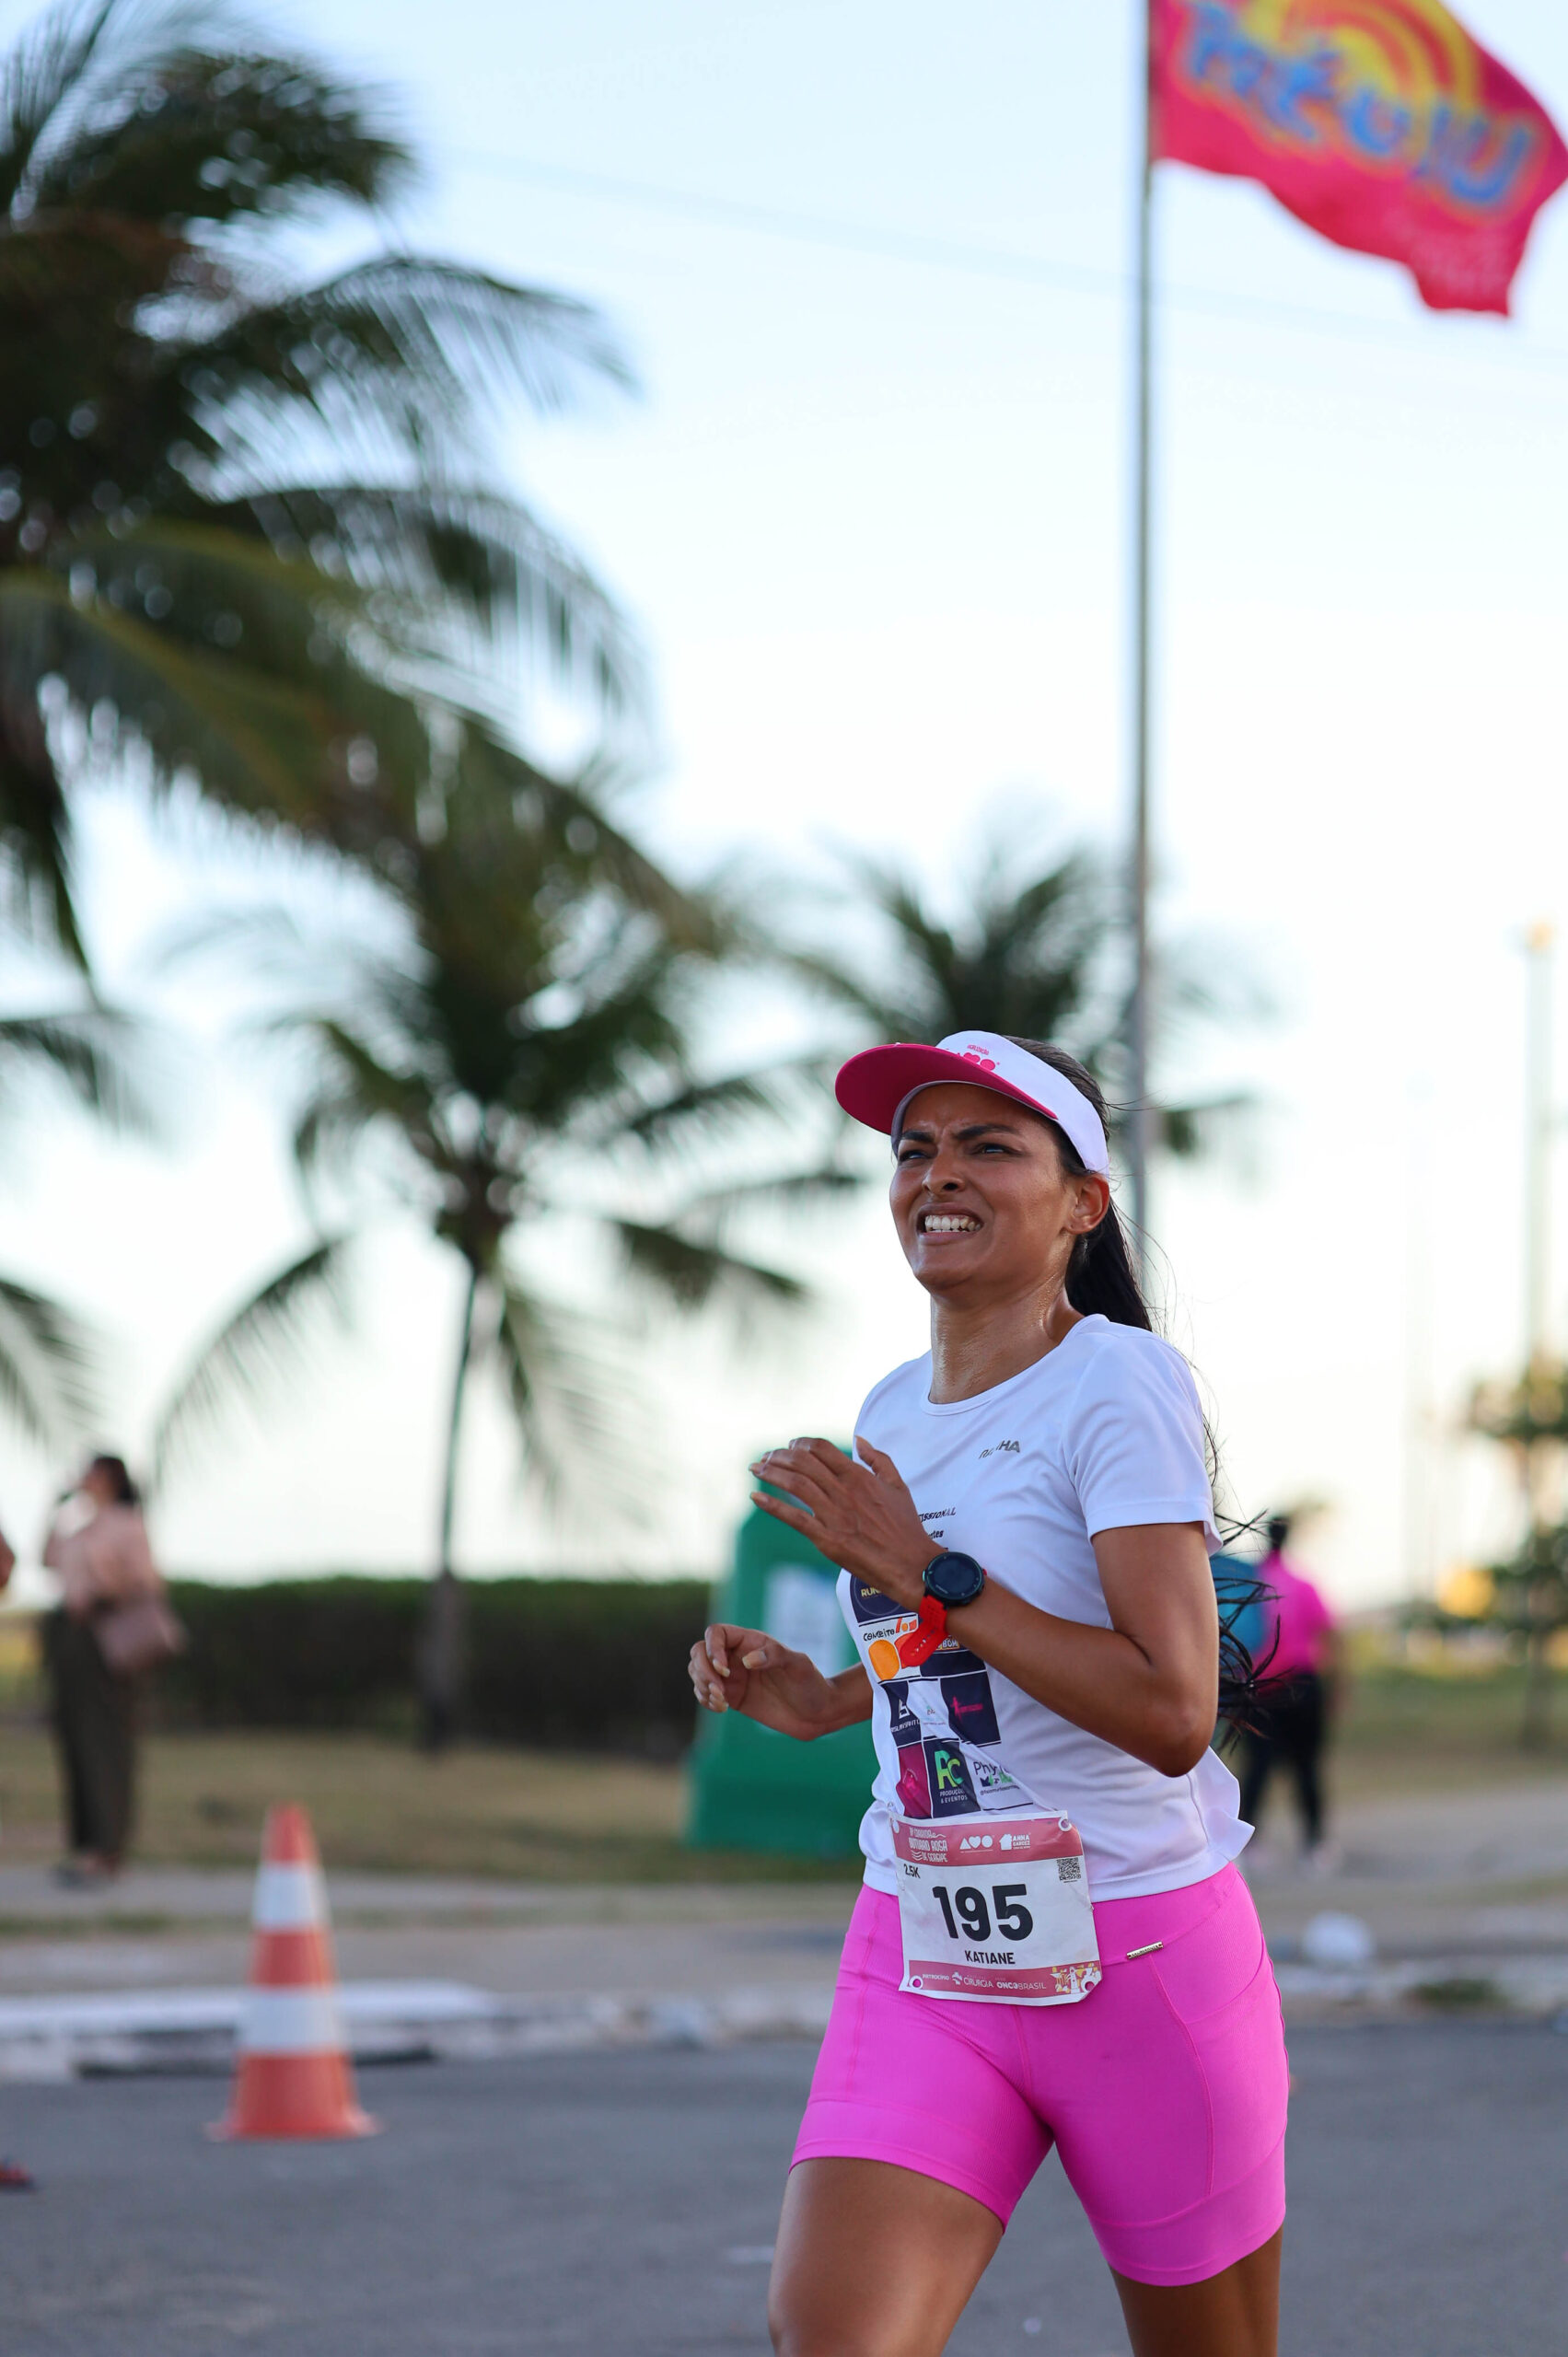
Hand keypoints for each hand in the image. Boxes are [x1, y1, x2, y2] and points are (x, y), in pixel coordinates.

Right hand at [688, 1623, 842, 1740]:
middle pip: (699, 1652)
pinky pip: (705, 1693)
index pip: (716, 1633)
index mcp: (750, 1641)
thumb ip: (775, 1656)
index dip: (712, 1649)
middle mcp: (737, 1656)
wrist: (817, 1713)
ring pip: (698, 1673)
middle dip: (702, 1671)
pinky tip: (722, 1708)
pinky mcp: (731, 1697)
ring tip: (722, 1703)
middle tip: (718, 1691)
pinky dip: (705, 1700)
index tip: (724, 1670)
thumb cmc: (811, 1683)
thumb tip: (747, 1660)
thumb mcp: (799, 1664)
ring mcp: (732, 1677)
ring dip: (702, 1687)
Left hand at [748, 1436, 932, 1608]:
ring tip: (755, 1468)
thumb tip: (860, 1440)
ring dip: (770, 1473)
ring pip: (794, 1484)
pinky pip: (793, 1517)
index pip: (821, 1448)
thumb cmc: (905, 1527)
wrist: (910, 1564)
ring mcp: (834, 1515)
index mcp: (859, 1476)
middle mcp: (843, 1491)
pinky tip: (756, 1497)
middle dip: (779, 1455)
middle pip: (802, 1462)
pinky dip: (772, 1505)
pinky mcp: (826, 1538)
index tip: (790, 1445)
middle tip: (765, 1456)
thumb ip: (879, 1459)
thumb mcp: (898, 1485)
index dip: (800, 1443)